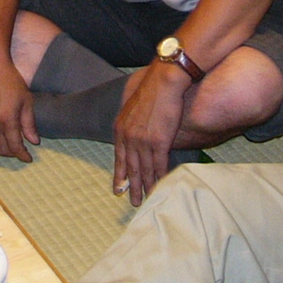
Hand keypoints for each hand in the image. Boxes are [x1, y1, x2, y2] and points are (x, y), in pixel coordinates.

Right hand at [0, 57, 38, 162]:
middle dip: (13, 154)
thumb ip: (29, 123)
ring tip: (15, 146)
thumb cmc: (11, 81)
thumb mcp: (26, 101)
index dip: (22, 155)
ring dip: (4, 149)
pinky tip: (4, 137)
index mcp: (7, 119)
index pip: (15, 146)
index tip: (29, 159)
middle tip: (23, 152)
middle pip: (2, 150)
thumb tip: (34, 141)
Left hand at [112, 63, 190, 205]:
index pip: (119, 156)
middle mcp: (129, 137)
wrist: (164, 81)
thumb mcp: (132, 104)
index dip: (120, 173)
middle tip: (132, 202)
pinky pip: (159, 166)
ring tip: (147, 200)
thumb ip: (130, 119)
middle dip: (131, 186)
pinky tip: (162, 187)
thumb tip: (132, 125)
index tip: (118, 188)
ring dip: (146, 187)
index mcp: (121, 128)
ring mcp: (142, 141)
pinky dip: (160, 179)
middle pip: (131, 167)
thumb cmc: (152, 88)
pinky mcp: (159, 142)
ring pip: (144, 170)